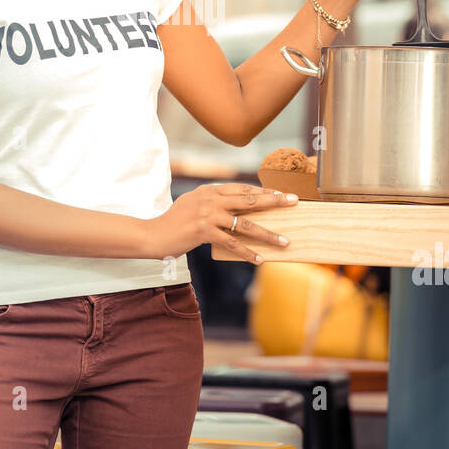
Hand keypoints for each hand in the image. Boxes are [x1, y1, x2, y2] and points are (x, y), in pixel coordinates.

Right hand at [145, 183, 298, 264]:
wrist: (154, 235)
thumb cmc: (175, 222)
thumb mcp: (193, 203)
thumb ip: (213, 202)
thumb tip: (236, 209)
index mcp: (210, 190)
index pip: (243, 188)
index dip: (265, 191)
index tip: (282, 193)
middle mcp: (211, 199)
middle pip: (250, 200)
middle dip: (275, 201)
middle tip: (294, 202)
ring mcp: (207, 215)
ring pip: (246, 224)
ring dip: (268, 234)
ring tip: (285, 241)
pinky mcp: (204, 232)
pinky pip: (232, 243)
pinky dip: (247, 253)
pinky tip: (259, 259)